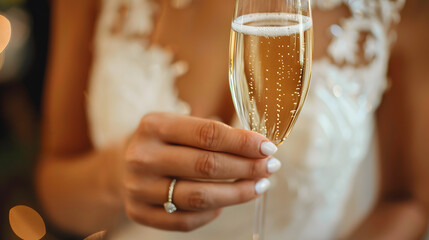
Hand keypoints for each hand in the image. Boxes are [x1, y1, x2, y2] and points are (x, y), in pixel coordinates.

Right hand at [121, 112, 279, 231]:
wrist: (122, 164)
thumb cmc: (162, 142)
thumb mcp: (179, 125)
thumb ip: (213, 135)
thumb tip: (258, 149)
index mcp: (154, 125)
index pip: (207, 134)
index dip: (243, 142)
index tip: (268, 148)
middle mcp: (142, 156)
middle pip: (206, 166)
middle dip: (246, 168)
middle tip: (270, 168)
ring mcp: (138, 188)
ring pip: (198, 197)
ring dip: (237, 194)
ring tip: (258, 186)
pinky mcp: (139, 212)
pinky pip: (185, 221)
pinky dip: (212, 214)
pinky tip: (225, 204)